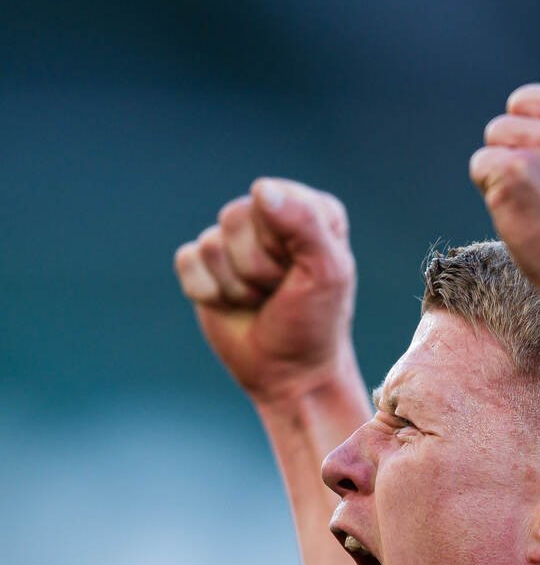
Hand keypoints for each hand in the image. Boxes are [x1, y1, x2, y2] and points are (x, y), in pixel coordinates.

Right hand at [174, 179, 355, 403]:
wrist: (291, 374)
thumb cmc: (315, 323)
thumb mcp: (326, 273)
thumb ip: (304, 224)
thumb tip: (261, 190)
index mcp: (310, 209)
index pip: (270, 200)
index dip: (279, 244)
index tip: (300, 272)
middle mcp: (271, 216)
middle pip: (234, 218)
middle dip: (256, 269)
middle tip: (279, 292)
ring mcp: (234, 240)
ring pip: (210, 244)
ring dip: (237, 287)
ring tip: (261, 300)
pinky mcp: (203, 264)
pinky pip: (187, 261)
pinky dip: (209, 293)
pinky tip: (233, 305)